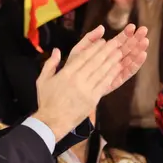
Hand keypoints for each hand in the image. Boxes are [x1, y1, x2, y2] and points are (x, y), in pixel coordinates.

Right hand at [32, 25, 142, 139]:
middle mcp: (77, 80)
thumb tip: (56, 50)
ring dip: (112, 61)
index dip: (94, 47)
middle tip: (116, 42)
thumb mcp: (42, 80)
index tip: (103, 41)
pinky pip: (104, 84)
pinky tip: (117, 68)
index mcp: (66, 74)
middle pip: (95, 62)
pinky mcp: (93, 99)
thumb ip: (50, 64)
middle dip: (107, 51)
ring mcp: (86, 90)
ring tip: (120, 52)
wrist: (52, 121)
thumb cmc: (47, 101)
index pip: (83, 57)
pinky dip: (111, 75)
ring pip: (102, 71)